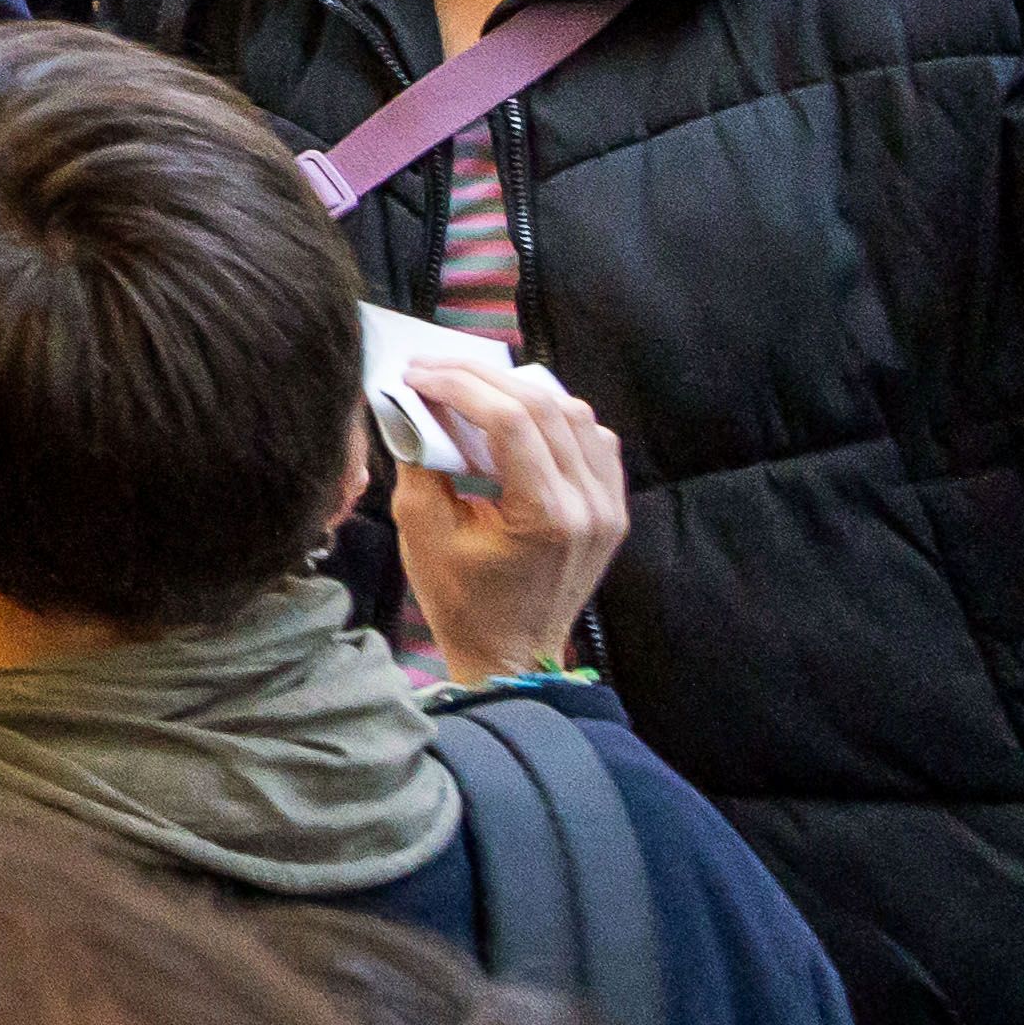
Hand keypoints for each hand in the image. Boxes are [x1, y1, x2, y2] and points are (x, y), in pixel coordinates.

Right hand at [386, 357, 628, 680]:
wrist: (511, 656)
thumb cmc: (461, 603)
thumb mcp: (422, 533)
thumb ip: (419, 461)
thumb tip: (412, 403)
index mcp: (546, 516)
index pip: (510, 420)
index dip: (459, 384)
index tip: (417, 374)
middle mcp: (589, 506)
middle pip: (544, 406)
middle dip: (482, 377)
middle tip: (434, 368)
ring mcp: (608, 506)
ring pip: (575, 414)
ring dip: (521, 391)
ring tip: (473, 388)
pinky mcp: (611, 508)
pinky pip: (594, 440)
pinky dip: (555, 417)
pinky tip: (519, 419)